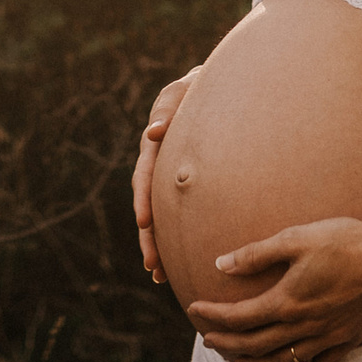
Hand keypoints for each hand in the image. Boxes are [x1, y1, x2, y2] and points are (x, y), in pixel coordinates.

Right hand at [132, 69, 199, 284]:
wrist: (219, 91)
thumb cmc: (198, 88)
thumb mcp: (182, 92)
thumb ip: (168, 109)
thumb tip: (152, 133)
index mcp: (154, 146)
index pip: (145, 177)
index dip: (143, 200)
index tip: (144, 223)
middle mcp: (158, 166)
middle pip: (149, 206)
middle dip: (149, 237)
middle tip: (152, 264)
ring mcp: (170, 179)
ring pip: (161, 217)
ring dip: (158, 245)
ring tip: (159, 274)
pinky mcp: (184, 187)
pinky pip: (177, 215)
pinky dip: (174, 239)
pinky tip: (174, 265)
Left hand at [185, 217, 361, 361]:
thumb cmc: (345, 240)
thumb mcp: (296, 237)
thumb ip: (257, 254)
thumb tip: (221, 264)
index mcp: (287, 301)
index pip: (239, 317)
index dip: (212, 316)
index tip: (194, 310)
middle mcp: (303, 326)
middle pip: (254, 345)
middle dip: (226, 345)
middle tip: (207, 340)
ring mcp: (327, 337)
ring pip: (282, 361)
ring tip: (238, 360)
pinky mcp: (349, 339)